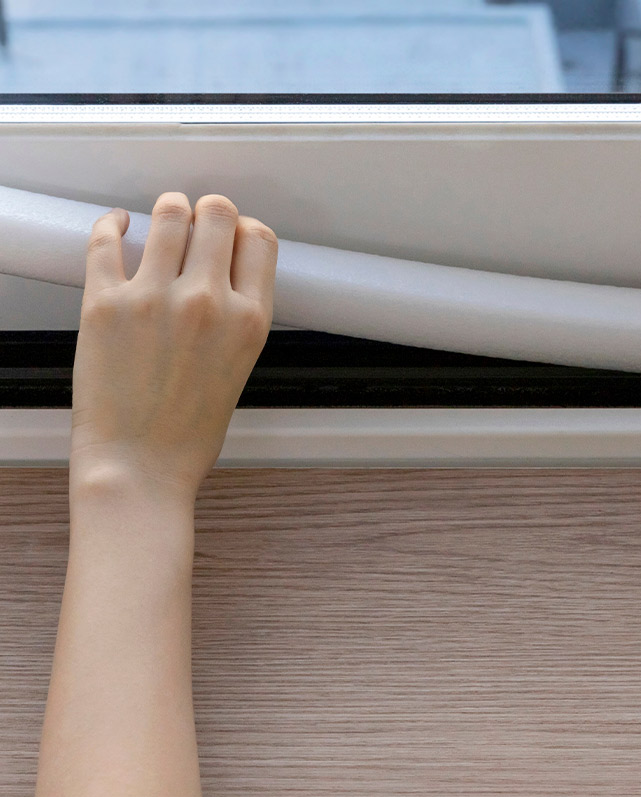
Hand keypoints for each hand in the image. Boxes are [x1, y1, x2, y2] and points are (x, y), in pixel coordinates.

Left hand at [70, 192, 276, 502]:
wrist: (140, 467)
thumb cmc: (188, 431)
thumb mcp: (240, 366)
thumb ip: (238, 314)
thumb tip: (224, 272)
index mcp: (249, 320)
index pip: (259, 239)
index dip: (245, 229)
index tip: (232, 234)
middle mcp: (207, 302)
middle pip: (217, 214)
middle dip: (208, 212)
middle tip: (196, 221)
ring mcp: (153, 299)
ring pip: (168, 214)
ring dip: (167, 210)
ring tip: (161, 219)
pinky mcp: (104, 304)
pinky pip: (106, 239)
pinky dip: (112, 224)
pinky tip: (117, 225)